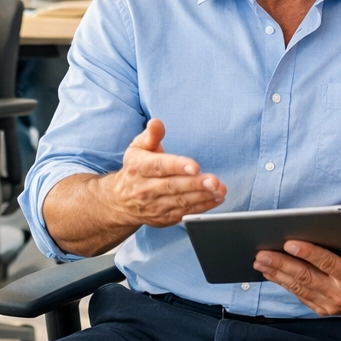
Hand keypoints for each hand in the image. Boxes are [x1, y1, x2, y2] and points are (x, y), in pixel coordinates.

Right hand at [99, 119, 225, 228]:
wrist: (121, 201)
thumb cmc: (135, 169)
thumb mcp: (137, 148)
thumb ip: (151, 135)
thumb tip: (156, 123)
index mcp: (139, 167)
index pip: (159, 166)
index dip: (177, 166)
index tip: (194, 166)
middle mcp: (146, 188)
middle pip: (172, 186)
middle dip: (195, 184)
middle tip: (213, 181)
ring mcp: (155, 205)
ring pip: (180, 201)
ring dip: (203, 196)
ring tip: (219, 190)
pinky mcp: (164, 217)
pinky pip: (185, 212)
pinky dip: (202, 207)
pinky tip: (215, 199)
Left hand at [253, 229, 340, 315]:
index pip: (327, 263)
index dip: (308, 253)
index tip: (289, 243)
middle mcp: (340, 294)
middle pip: (306, 276)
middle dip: (282, 264)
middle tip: (262, 253)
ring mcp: (330, 305)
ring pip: (299, 288)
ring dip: (277, 275)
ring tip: (260, 262)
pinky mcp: (323, 310)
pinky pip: (300, 296)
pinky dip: (284, 284)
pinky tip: (271, 273)